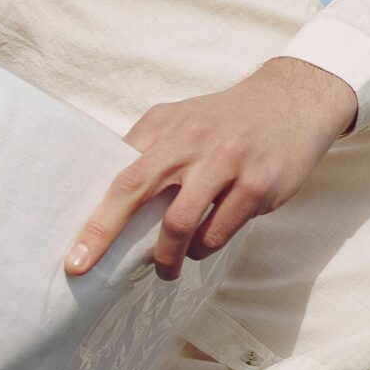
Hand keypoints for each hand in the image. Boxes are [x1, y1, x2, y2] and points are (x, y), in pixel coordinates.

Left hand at [65, 57, 357, 281]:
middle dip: (108, 234)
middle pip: (140, 193)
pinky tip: (202, 245)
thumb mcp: (180, 118)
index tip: (75, 256)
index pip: (120, 176)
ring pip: (182, 223)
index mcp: (167, 127)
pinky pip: (220, 231)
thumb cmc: (225, 119)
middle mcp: (193, 141)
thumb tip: (107, 191)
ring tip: (166, 267)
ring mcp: (228, 162)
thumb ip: (145, 148)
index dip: (95, 219)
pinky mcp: (259, 185)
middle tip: (89, 268)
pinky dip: (204, 246)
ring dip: (168, 255)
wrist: (295, 101)